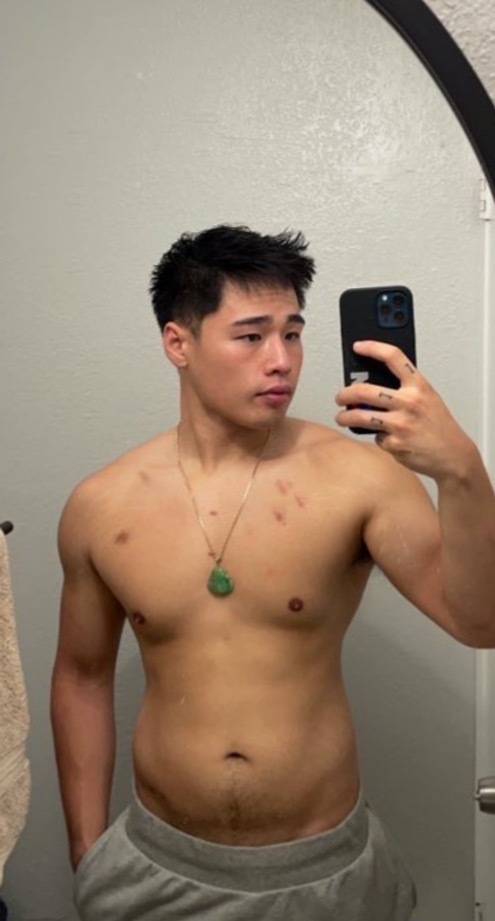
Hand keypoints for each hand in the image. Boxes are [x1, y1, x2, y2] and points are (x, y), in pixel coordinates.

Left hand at [334, 340, 474, 479]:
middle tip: (340, 397)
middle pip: (364, 390)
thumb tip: (371, 386)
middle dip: (344, 394)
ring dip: (344, 417)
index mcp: (419, 385)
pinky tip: (386, 438)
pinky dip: (377, 438)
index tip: (357, 346)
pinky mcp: (395, 443)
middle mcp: (409, 401)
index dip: (373, 348)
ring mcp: (401, 423)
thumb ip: (404, 390)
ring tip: (342, 418)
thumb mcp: (427, 398)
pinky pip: (376, 438)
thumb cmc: (438, 425)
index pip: (393, 357)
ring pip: (360, 416)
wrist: (453, 454)